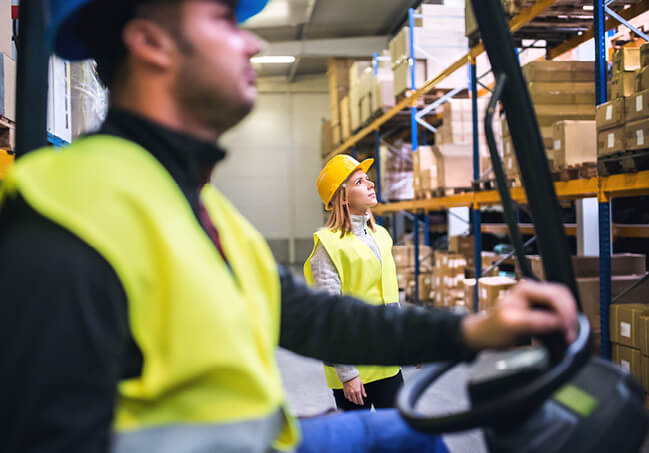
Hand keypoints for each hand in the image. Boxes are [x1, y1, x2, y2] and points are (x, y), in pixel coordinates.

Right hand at [342, 376, 366, 405]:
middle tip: (358, 402)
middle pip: (355, 400)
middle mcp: (352, 392)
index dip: (361, 402)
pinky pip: (346, 397)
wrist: (348, 375)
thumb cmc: (355, 378)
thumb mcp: (361, 384)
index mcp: (357, 390)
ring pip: (350, 400)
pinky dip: (348, 398)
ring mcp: (348, 392)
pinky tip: (350, 397)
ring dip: (353, 400)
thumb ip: (363, 390)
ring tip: (354, 400)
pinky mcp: (345, 391)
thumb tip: (365, 395)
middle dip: (357, 402)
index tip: (362, 403)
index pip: (360, 399)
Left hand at [461, 280, 577, 351]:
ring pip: (563, 302)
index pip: (556, 297)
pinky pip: (558, 310)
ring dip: (569, 318)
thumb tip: (558, 322)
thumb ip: (535, 321)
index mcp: (526, 289)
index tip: (567, 333)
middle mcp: (532, 290)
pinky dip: (564, 321)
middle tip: (570, 335)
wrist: (483, 335)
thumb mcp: (512, 325)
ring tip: (567, 335)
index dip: (565, 315)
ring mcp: (536, 299)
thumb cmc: (492, 329)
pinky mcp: (538, 308)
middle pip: (563, 297)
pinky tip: (562, 332)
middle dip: (570, 315)